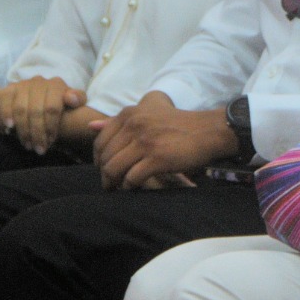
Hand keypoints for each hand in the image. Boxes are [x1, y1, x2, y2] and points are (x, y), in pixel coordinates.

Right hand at [0, 76, 86, 154]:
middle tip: (38, 149)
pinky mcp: (9, 88)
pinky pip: (5, 100)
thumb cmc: (61, 104)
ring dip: (23, 130)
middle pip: (35, 111)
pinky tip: (9, 129)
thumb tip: (71, 98)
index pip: (52, 108)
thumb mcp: (74, 102)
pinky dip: (6, 114)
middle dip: (37, 133)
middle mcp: (39, 82)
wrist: (40, 97)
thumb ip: (78, 99)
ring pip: (20, 109)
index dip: (50, 127)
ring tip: (27, 145)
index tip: (50, 142)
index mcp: (57, 85)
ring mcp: (23, 84)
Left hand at [91, 91, 236, 189]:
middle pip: (105, 157)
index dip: (99, 158)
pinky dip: (130, 186)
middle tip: (110, 183)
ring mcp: (145, 142)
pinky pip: (131, 178)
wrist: (209, 131)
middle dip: (105, 174)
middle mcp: (134, 125)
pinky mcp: (157, 158)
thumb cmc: (179, 123)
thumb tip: (90, 127)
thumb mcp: (149, 111)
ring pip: (114, 169)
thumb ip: (119, 119)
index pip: (100, 141)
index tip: (105, 167)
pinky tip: (135, 186)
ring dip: (114, 182)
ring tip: (119, 187)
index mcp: (129, 114)